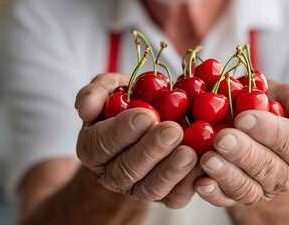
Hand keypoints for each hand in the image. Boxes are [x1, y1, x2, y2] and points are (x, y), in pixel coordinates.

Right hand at [75, 73, 198, 207]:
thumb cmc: (129, 103)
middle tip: (172, 131)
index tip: (146, 115)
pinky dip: (189, 184)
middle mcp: (111, 174)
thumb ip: (96, 93)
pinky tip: (202, 165)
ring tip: (189, 152)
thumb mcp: (110, 90)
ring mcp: (137, 188)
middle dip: (150, 150)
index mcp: (93, 147)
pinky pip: (174, 197)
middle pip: (126, 169)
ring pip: (150, 188)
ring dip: (170, 171)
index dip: (121, 131)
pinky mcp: (163, 197)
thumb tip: (85, 110)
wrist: (152, 123)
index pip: (100, 144)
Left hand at [194, 80, 288, 205]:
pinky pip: (225, 200)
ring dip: (226, 175)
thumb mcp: (282, 97)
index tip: (243, 118)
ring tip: (208, 159)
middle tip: (222, 138)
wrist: (247, 131)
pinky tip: (200, 183)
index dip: (268, 130)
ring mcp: (260, 190)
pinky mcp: (235, 198)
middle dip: (243, 153)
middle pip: (267, 167)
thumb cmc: (264, 109)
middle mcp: (284, 175)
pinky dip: (213, 193)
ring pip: (246, 188)